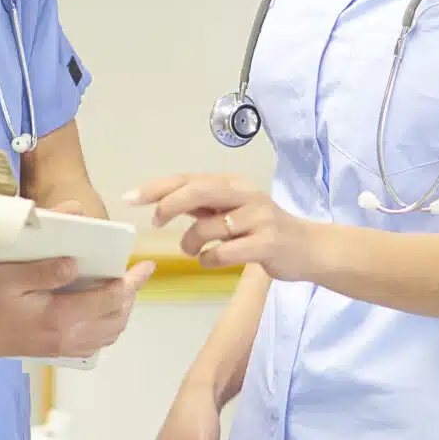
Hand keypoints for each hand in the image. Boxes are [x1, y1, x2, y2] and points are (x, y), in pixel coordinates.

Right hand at [0, 258, 150, 362]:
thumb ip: (46, 270)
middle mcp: (65, 337)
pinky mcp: (50, 351)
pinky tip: (96, 312)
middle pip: (116, 320)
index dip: (132, 281)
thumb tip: (78, 263)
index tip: (145, 266)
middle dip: (130, 296)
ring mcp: (58, 347)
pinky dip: (104, 327)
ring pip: (107, 335)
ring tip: (119, 290)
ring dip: (120, 313)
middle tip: (133, 274)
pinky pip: (91, 343)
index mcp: (59, 317)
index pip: (111, 299)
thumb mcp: (8, 276)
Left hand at [127, 174, 319, 281]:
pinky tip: (213, 260)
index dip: (157, 187)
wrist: (308, 248)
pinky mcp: (267, 242)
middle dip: (169, 206)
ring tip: (195, 250)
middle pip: (197, 192)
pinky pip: (223, 252)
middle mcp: (245, 194)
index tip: (130, 197)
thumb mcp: (231, 210)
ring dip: (191, 243)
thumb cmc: (262, 229)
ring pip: (207, 227)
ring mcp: (258, 218)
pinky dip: (209, 259)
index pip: (189, 179)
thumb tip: (161, 199)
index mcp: (232, 184)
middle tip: (158, 223)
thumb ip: (201, 204)